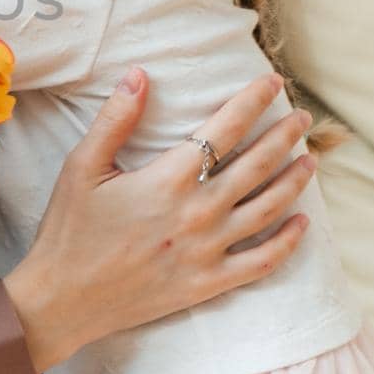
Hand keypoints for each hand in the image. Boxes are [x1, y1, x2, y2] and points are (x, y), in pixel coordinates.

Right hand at [1, 68, 315, 373]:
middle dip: (285, 135)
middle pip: (257, 164)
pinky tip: (302, 224)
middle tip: (302, 117)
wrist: (63, 299)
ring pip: (268, 208)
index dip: (252, 101)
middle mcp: (198, 212)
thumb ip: (114, 119)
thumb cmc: (69, 230)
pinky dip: (288, 242)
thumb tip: (139, 74)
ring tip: (310, 161)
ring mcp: (208, 250)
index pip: (224, 129)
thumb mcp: (81, 167)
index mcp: (168, 179)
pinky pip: (262, 262)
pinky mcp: (209, 283)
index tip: (272, 82)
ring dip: (294, 181)